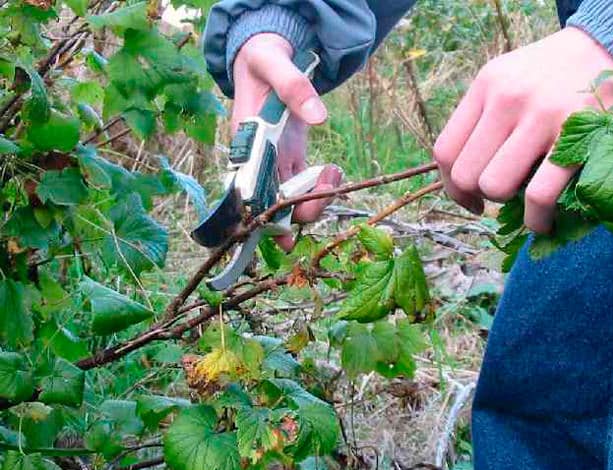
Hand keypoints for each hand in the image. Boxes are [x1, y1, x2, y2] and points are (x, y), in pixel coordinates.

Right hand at [233, 33, 342, 249]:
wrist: (267, 56)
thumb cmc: (263, 60)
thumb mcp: (274, 64)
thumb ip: (294, 87)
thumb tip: (319, 116)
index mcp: (245, 144)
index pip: (249, 193)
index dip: (264, 218)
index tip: (285, 236)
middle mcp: (257, 161)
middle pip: (272, 205)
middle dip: (301, 210)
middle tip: (328, 190)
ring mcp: (274, 162)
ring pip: (291, 200)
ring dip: (316, 199)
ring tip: (334, 171)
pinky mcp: (290, 158)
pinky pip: (304, 186)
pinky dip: (321, 188)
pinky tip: (333, 170)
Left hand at [433, 27, 612, 232]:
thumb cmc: (558, 74)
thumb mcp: (511, 77)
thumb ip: (484, 116)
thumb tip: (464, 176)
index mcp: (486, 85)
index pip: (445, 150)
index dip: (451, 186)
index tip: (469, 198)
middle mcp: (508, 98)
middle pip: (466, 174)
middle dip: (479, 196)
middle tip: (501, 198)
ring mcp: (542, 117)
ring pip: (495, 187)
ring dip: (508, 206)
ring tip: (525, 201)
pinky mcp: (578, 137)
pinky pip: (539, 196)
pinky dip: (537, 220)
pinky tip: (544, 221)